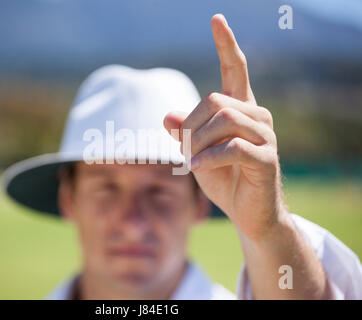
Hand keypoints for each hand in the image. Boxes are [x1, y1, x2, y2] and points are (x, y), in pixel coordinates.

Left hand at [164, 14, 287, 241]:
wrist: (246, 213)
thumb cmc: (222, 178)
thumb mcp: (196, 152)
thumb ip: (184, 133)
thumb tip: (166, 116)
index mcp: (240, 109)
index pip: (234, 70)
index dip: (226, 44)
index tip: (216, 19)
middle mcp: (257, 116)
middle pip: (215, 100)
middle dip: (191, 124)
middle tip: (183, 148)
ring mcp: (265, 136)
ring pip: (225, 119)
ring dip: (199, 141)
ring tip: (190, 160)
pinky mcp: (266, 158)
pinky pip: (233, 146)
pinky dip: (208, 156)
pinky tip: (196, 167)